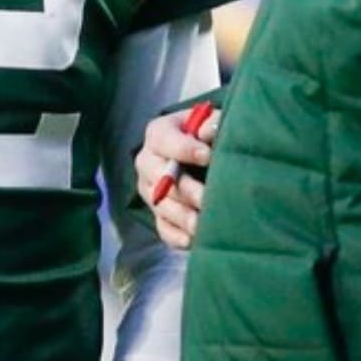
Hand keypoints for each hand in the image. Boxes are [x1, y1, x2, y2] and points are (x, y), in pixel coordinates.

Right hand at [135, 107, 219, 248]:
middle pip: (160, 178)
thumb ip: (212, 122)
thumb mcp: (208, 119)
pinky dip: (176, 236)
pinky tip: (193, 240)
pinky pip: (162, 228)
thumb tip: (209, 132)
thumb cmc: (204, 133)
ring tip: (203, 224)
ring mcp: (150, 191)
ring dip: (182, 217)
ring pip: (161, 206)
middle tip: (207, 197)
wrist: (195, 150)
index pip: (165, 141)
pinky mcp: (157, 213)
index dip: (185, 149)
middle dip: (185, 189)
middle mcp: (147, 162)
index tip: (208, 156)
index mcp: (157, 134)